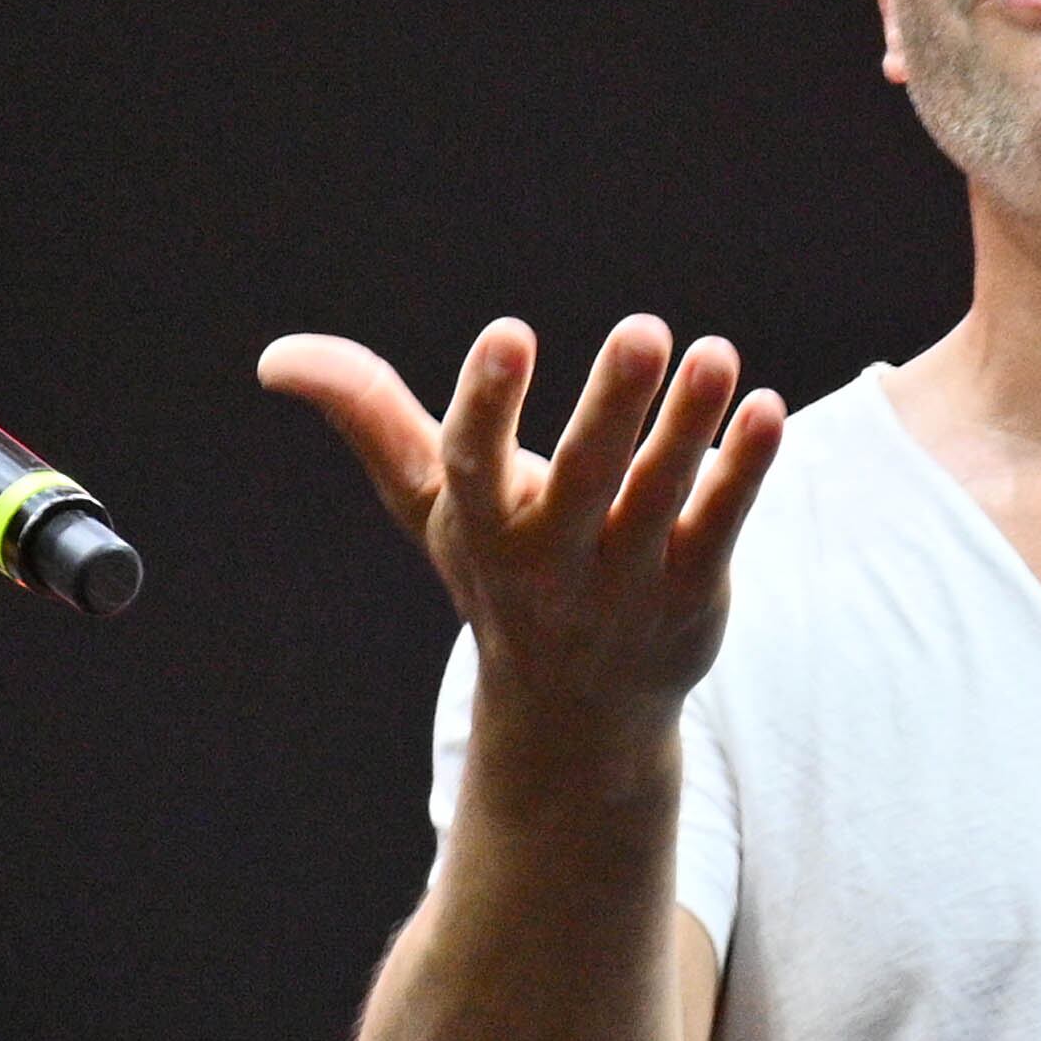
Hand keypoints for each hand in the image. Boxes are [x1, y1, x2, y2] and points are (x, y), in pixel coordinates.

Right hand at [261, 317, 784, 730]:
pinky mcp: (691, 590)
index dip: (489, 400)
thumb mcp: (431, 504)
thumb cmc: (500, 574)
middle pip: (583, 478)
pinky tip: (765, 408)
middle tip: (642, 327)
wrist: (576, 713)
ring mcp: (627, 579)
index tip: (509, 331)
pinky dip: (743, 469)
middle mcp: (552, 558)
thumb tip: (275, 358)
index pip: (476, 463)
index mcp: (483, 527)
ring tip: (716, 352)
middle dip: (611, 405)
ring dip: (687, 425)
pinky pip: (721, 523)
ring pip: (659, 496)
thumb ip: (369, 418)